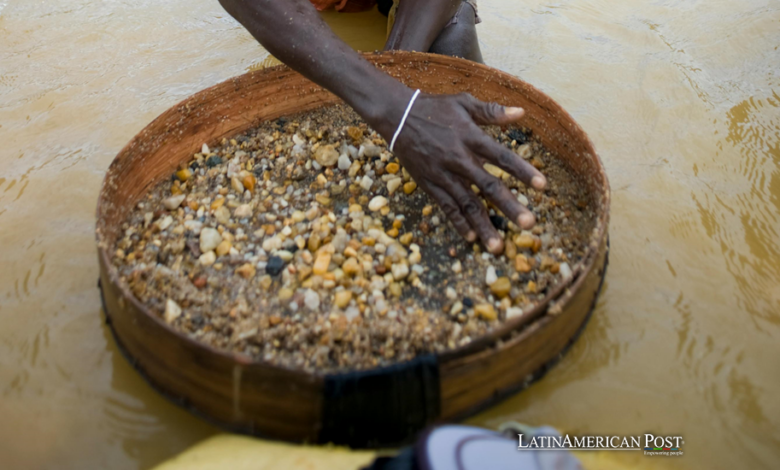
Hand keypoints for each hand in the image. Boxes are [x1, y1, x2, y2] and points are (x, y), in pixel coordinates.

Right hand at [391, 93, 546, 253]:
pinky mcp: (429, 184)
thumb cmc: (434, 108)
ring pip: (467, 204)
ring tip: (498, 246)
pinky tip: (472, 238)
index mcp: (470, 137)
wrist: (397, 117)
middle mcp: (458, 159)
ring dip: (483, 225)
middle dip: (509, 206)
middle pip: (488, 185)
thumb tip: (521, 112)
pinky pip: (446, 207)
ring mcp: (443, 174)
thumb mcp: (463, 102)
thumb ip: (492, 111)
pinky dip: (458, 223)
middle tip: (529, 224)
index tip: (542, 186)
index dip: (523, 171)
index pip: (502, 157)